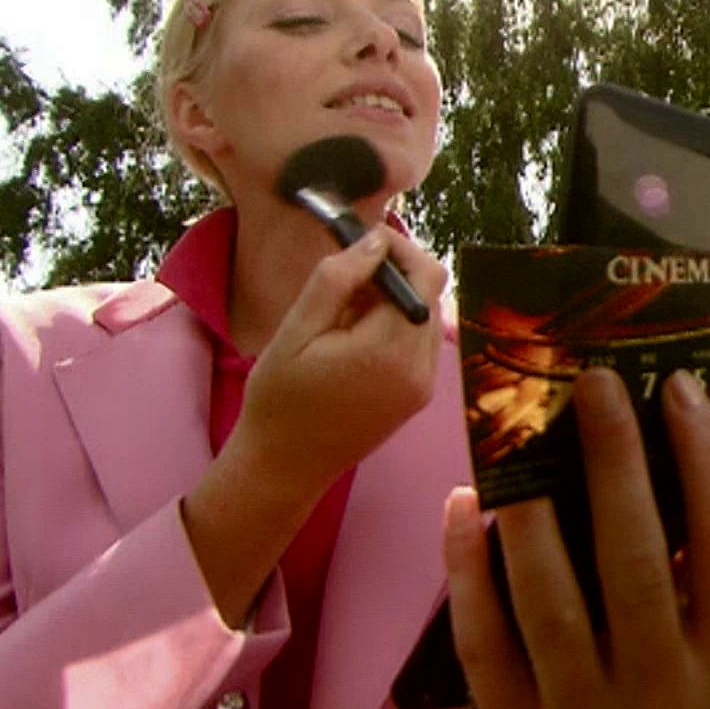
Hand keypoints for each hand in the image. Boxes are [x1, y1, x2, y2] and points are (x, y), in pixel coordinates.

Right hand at [230, 225, 447, 488]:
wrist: (284, 466)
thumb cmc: (279, 400)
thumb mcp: (296, 331)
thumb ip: (337, 281)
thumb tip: (374, 242)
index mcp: (392, 351)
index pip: (425, 275)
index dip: (398, 248)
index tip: (360, 242)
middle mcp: (421, 369)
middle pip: (430, 293)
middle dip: (393, 274)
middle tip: (344, 279)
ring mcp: (423, 386)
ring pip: (425, 316)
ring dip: (393, 301)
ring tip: (343, 314)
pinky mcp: (418, 395)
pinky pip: (419, 342)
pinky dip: (394, 327)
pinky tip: (354, 339)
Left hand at [443, 368, 709, 708]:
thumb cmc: (655, 681)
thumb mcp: (702, 634)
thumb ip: (706, 550)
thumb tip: (706, 424)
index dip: (703, 465)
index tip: (678, 387)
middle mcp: (666, 706)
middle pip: (638, 569)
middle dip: (616, 465)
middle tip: (595, 384)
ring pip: (553, 607)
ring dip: (533, 515)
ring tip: (522, 442)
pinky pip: (484, 641)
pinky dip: (468, 569)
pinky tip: (463, 506)